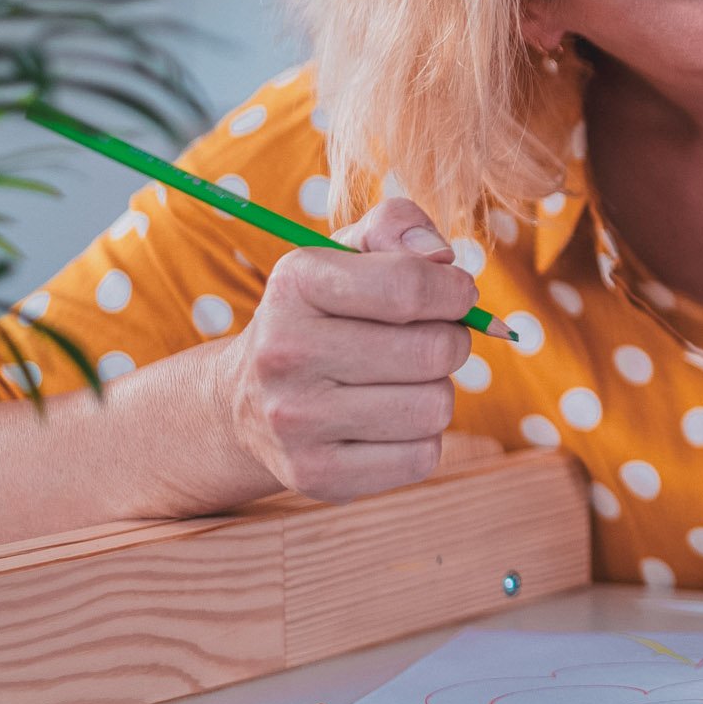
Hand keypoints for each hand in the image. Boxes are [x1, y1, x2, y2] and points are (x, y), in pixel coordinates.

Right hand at [213, 198, 478, 502]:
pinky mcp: (315, 476)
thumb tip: (442, 258)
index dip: (455, 292)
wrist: (246, 401)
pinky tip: (388, 422)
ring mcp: (295, 421)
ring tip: (401, 382)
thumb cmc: (322, 315)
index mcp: (295, 282)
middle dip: (450, 343)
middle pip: (433, 351)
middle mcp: (285, 352)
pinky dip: (421, 440)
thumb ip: (398, 227)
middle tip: (428, 342)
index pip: (409, 286)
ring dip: (436, 392)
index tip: (457, 296)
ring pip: (435, 407)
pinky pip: (421, 457)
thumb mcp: (347, 253)